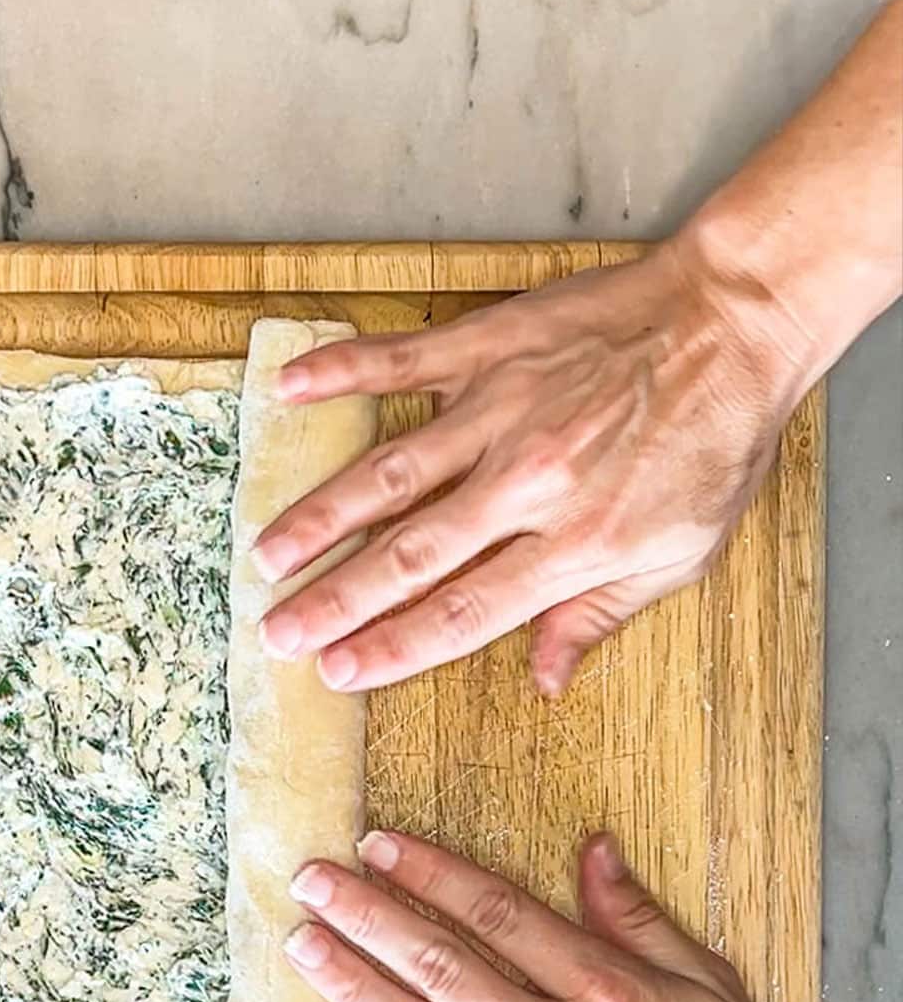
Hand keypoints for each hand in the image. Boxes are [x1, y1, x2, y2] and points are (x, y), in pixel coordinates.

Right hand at [255, 240, 801, 694]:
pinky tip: (289, 390)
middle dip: (335, 602)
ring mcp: (503, 410)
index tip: (339, 672)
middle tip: (276, 633)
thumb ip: (601, 615)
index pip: (465, 612)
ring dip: (321, 515)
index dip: (394, 648)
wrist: (736, 322)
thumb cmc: (716, 439)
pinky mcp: (492, 346)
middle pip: (411, 556)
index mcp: (577, 543)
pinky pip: (403, 362)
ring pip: (391, 473)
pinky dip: (343, 373)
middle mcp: (529, 483)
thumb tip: (548, 679)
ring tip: (266, 553)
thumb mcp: (682, 553)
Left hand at [285, 829, 836, 1001]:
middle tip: (313, 881)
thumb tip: (594, 852)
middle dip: (370, 916)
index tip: (380, 847)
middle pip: (442, 965)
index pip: (498, 914)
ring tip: (303, 948)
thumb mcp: (709, 989)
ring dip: (355, 989)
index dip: (432, 874)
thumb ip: (640, 920)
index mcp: (602, 993)